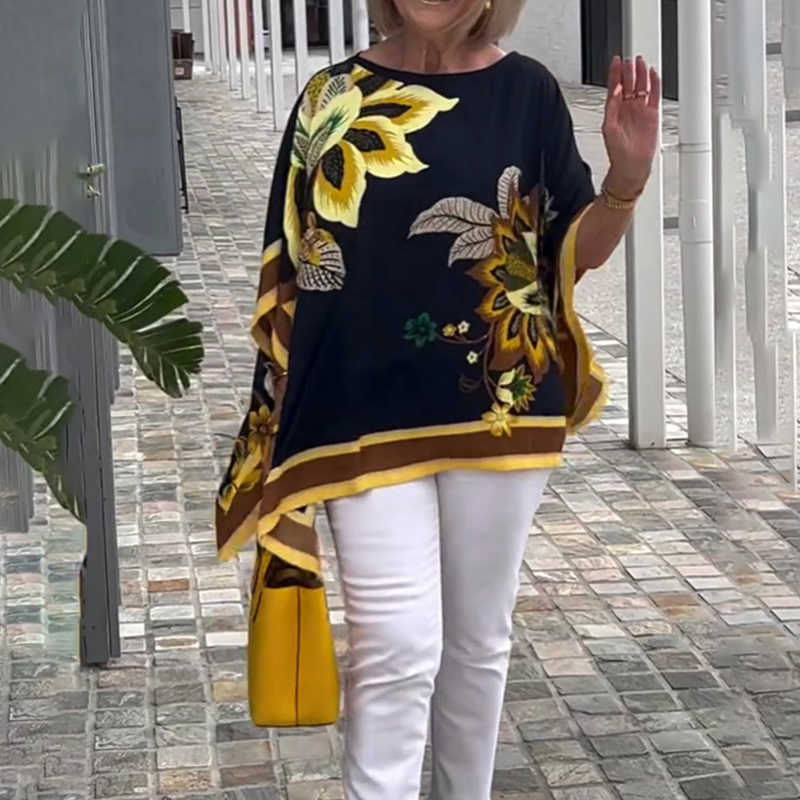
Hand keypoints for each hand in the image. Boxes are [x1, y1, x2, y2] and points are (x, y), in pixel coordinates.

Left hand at [602, 55, 660, 198]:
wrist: (632, 165)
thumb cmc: (618, 151)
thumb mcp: (608, 127)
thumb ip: (611, 106)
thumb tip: (614, 89)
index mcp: (614, 110)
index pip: (614, 86)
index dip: (615, 73)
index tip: (616, 60)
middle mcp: (627, 108)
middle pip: (629, 83)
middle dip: (629, 70)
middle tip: (630, 58)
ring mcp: (640, 110)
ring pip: (641, 86)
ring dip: (641, 74)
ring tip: (641, 61)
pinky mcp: (652, 114)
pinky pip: (654, 95)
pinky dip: (655, 84)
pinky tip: (653, 74)